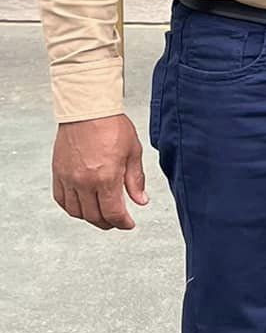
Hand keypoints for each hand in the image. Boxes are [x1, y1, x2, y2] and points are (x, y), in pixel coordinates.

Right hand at [52, 115, 148, 230]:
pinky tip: (82, 205)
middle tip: (117, 222)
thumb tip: (141, 200)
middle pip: (94, 216)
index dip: (123, 223)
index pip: (113, 213)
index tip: (129, 224)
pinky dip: (72, 207)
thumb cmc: (111, 125)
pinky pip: (61, 199)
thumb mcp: (133, 152)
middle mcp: (84, 182)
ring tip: (101, 214)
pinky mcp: (58, 173)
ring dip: (90, 217)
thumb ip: (135, 180)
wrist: (87, 109)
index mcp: (106, 177)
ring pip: (76, 211)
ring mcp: (68, 178)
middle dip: (108, 223)